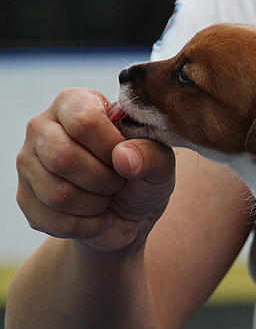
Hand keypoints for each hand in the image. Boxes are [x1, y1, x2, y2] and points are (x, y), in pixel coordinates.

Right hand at [16, 88, 175, 251]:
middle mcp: (43, 126)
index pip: (83, 120)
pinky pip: (52, 219)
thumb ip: (151, 154)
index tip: (126, 160)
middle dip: (104, 180)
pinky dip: (86, 225)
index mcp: (76, 103)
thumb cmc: (142, 175)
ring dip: (96, 204)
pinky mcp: (24, 196)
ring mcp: (27, 161)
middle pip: (63, 157)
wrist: (127, 214)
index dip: (110, 148)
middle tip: (117, 182)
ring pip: (57, 193)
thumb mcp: (160, 162)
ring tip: (105, 196)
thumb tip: (123, 158)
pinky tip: (93, 215)